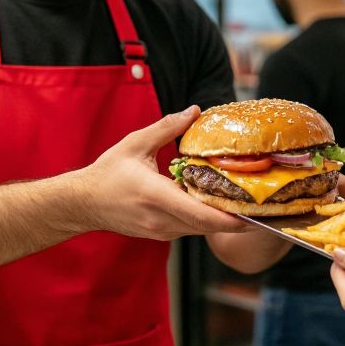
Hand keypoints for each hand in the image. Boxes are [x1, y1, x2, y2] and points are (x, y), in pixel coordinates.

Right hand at [80, 106, 247, 239]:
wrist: (82, 203)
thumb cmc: (107, 173)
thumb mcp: (136, 143)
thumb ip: (167, 127)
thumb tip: (194, 111)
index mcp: (156, 195)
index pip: (201, 213)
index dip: (231, 216)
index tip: (254, 211)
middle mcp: (161, 219)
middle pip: (208, 225)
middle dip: (236, 218)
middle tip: (262, 205)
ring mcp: (161, 231)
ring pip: (200, 229)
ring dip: (222, 218)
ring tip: (247, 204)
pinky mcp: (161, 234)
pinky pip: (190, 228)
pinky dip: (205, 218)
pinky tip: (217, 204)